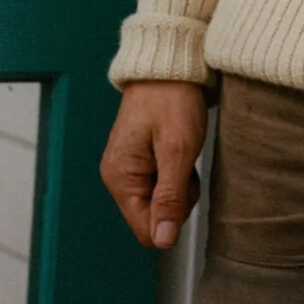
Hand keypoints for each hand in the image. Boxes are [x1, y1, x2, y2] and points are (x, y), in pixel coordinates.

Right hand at [100, 80, 208, 249]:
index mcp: (120, 177)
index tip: (185, 187)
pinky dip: (177, 171)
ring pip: (162, 201)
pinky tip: (178, 147)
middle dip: (178, 198)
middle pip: (155, 217)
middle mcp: (118, 177)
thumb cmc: (173, 98)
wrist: (170, 62)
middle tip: (184, 161)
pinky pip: (163, 182)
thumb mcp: (177, 149)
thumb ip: (170, 198)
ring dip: (180, 183)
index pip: (146, 230)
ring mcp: (129, 168)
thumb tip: (163, 241)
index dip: (172, 219)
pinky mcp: (141, 159)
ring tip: (182, 149)